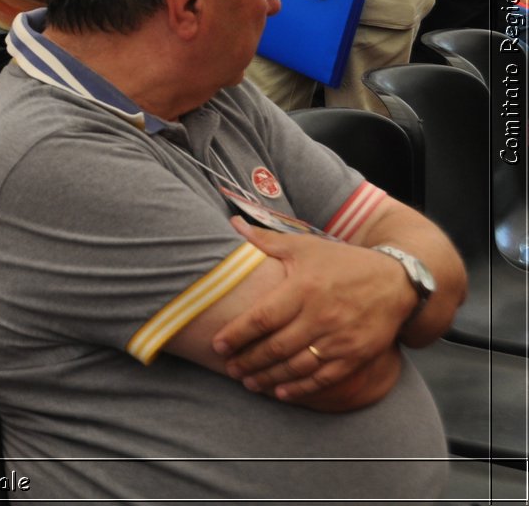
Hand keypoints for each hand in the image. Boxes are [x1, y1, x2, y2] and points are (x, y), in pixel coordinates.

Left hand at [212, 218, 413, 402]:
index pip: (264, 317)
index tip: (218, 345)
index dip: (238, 333)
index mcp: (305, 288)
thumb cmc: (344, 263)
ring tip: (247, 382)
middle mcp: (321, 316)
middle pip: (277, 346)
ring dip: (269, 378)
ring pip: (297, 366)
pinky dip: (301, 389)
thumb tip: (234, 223)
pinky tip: (280, 393)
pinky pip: (324, 378)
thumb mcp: (307, 246)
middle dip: (249, 360)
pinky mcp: (357, 355)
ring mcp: (340, 339)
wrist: (398, 282)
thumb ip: (267, 240)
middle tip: (229, 368)